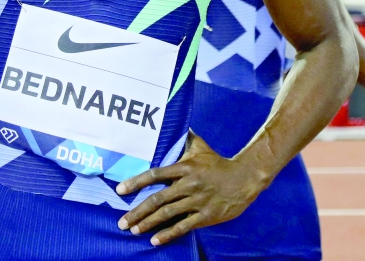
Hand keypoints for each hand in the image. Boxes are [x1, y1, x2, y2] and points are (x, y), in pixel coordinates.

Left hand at [115, 133, 261, 245]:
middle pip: (157, 199)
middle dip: (137, 211)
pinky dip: (168, 234)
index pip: (155, 174)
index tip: (120, 191)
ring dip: (148, 223)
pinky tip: (154, 240)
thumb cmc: (219, 163)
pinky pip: (183, 226)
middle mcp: (188, 184)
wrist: (245, 178)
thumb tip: (178, 124)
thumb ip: (187, 139)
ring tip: (133, 231)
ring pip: (167, 213)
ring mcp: (197, 201)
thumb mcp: (201, 147)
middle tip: (122, 222)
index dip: (136, 182)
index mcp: (184, 168)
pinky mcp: (206, 215)